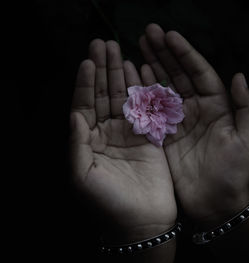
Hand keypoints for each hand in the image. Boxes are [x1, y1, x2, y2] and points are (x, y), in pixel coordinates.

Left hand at [70, 39, 176, 240]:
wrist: (142, 221)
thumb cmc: (108, 202)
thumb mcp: (83, 176)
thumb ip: (76, 145)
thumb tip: (73, 115)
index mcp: (89, 141)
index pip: (85, 105)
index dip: (85, 84)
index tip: (87, 61)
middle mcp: (107, 133)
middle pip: (103, 95)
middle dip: (102, 70)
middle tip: (103, 44)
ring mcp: (130, 133)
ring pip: (123, 97)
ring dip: (120, 74)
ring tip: (118, 50)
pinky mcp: (149, 136)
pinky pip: (145, 108)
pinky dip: (142, 90)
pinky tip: (138, 72)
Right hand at [139, 24, 248, 225]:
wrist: (215, 201)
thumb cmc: (234, 172)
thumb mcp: (248, 139)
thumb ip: (247, 107)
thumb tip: (239, 76)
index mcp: (216, 106)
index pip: (199, 72)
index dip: (185, 54)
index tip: (169, 36)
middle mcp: (195, 108)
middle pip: (178, 74)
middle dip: (164, 53)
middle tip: (148, 33)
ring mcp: (177, 120)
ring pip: (163, 87)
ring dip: (151, 67)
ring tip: (138, 47)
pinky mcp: (162, 133)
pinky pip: (151, 109)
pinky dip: (142, 92)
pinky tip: (134, 77)